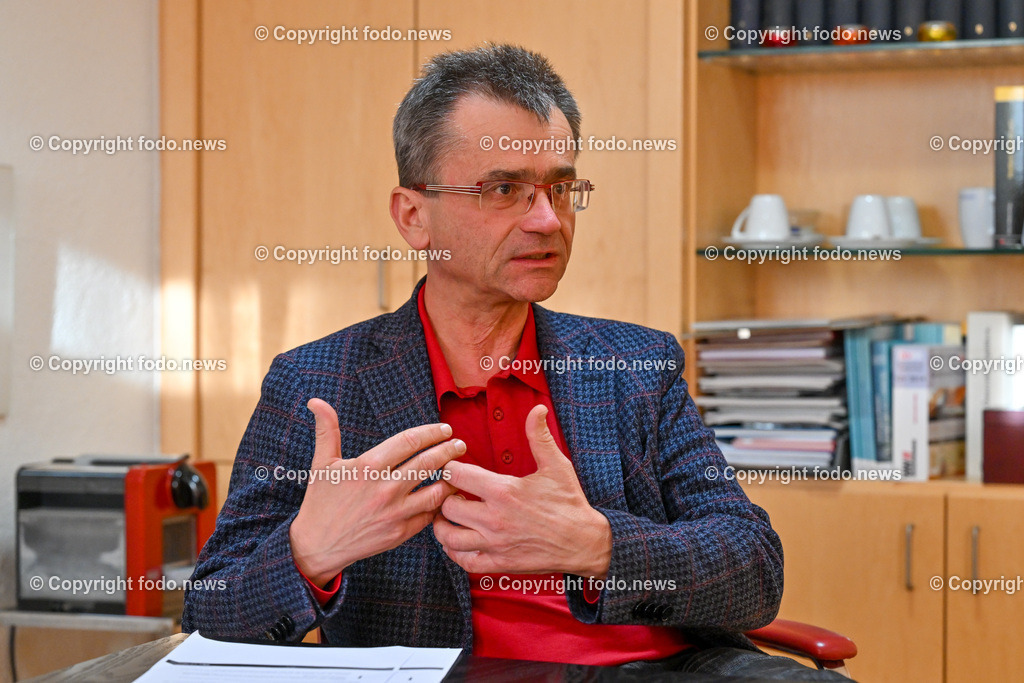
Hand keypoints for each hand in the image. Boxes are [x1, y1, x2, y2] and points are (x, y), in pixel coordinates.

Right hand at [290, 398, 462, 586]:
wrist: (317, 545)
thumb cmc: (321, 501)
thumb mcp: (321, 464)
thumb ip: (327, 430)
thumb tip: (316, 401)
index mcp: (368, 466)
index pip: (409, 441)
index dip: (431, 432)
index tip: (445, 429)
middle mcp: (384, 489)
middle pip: (429, 463)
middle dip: (449, 450)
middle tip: (460, 444)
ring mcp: (394, 513)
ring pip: (436, 492)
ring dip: (451, 479)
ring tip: (458, 469)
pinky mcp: (399, 533)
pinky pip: (429, 516)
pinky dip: (440, 504)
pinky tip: (444, 495)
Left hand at [433, 404, 610, 577]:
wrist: (584, 542)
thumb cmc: (569, 502)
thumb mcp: (557, 465)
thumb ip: (540, 436)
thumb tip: (538, 408)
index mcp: (504, 491)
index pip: (456, 475)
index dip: (450, 467)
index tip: (454, 466)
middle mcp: (494, 519)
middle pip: (447, 505)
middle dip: (445, 495)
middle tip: (450, 491)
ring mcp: (494, 544)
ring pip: (448, 537)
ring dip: (442, 525)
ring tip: (448, 515)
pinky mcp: (499, 563)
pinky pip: (463, 561)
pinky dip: (454, 551)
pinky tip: (458, 540)